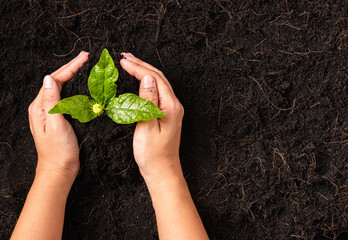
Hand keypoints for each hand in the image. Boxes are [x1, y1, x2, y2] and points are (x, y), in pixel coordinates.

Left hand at [28, 52, 88, 183]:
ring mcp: (50, 112)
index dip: (70, 67)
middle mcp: (43, 107)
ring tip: (85, 67)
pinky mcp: (58, 118)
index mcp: (40, 106)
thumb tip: (49, 78)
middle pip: (57, 81)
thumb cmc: (58, 151)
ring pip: (62, 88)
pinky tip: (82, 86)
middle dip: (72, 68)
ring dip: (73, 76)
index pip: (55, 80)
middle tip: (86, 57)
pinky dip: (75, 88)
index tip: (84, 58)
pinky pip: (66, 98)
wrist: (60, 170)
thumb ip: (52, 101)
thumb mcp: (56, 124)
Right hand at [120, 53, 184, 181]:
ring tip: (130, 63)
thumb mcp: (147, 126)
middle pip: (158, 77)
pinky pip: (157, 92)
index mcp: (170, 107)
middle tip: (124, 57)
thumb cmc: (153, 154)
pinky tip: (139, 81)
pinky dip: (146, 83)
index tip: (123, 61)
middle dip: (141, 65)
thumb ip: (148, 101)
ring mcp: (171, 109)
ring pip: (158, 83)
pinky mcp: (167, 114)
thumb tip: (147, 78)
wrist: (162, 171)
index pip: (154, 78)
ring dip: (144, 71)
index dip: (138, 67)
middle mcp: (174, 105)